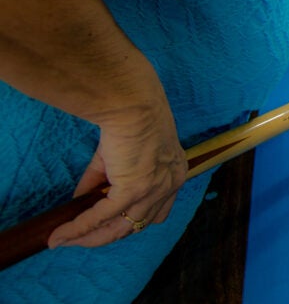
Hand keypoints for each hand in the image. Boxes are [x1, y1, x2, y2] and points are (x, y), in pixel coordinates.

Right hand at [47, 101, 187, 248]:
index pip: (157, 212)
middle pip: (137, 225)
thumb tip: (81, 202)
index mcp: (174, 173)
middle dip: (106, 236)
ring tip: (64, 240)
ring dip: (89, 238)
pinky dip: (79, 228)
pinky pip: (101, 217)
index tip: (106, 227)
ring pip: (120, 229)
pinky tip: (61, 233)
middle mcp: (170, 185)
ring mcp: (154, 189)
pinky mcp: (135, 189)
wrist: (133, 103)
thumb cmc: (130, 119)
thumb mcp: (119, 156)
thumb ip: (103, 181)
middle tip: (78, 239)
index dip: (131, 222)